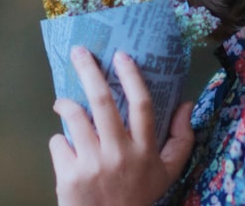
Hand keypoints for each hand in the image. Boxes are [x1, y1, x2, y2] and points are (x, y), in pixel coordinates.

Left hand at [49, 46, 193, 205]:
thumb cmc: (137, 196)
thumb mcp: (167, 172)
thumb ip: (182, 139)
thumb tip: (187, 104)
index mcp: (144, 150)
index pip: (142, 105)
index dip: (132, 77)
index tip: (121, 55)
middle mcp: (119, 154)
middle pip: (102, 101)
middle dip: (89, 71)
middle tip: (79, 52)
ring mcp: (92, 164)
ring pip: (74, 116)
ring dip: (65, 103)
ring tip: (63, 102)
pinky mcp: (68, 175)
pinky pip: (58, 142)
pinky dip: (59, 140)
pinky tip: (65, 148)